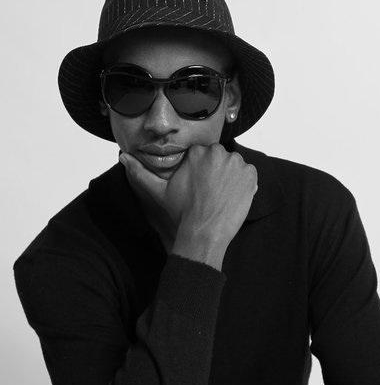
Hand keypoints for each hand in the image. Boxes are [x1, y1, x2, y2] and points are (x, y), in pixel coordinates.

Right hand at [119, 143, 257, 244]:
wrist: (204, 232)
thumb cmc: (182, 213)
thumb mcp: (159, 191)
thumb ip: (141, 172)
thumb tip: (123, 157)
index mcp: (197, 152)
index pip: (204, 154)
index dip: (203, 170)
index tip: (201, 184)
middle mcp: (217, 153)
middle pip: (220, 158)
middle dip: (217, 171)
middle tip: (211, 192)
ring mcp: (236, 163)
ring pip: (234, 165)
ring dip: (231, 176)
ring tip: (221, 195)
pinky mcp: (250, 174)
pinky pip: (249, 174)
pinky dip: (244, 183)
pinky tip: (233, 197)